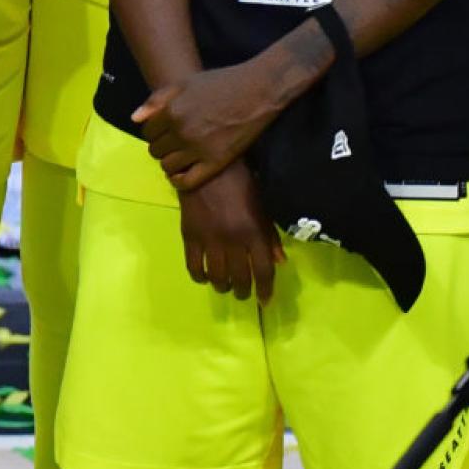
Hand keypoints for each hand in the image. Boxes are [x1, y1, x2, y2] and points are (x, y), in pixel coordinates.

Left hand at [135, 61, 283, 191]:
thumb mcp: (183, 84)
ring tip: (180, 156)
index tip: (163, 132)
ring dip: (170, 162)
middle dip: (161, 147)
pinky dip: (179, 181)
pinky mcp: (216, 162)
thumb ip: (156, 101)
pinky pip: (187, 182)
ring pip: (168, 166)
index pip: (147, 133)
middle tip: (173, 143)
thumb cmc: (220, 83)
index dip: (153, 133)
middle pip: (156, 151)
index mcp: (171, 112)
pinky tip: (183, 173)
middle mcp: (181, 133)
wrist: (257, 92)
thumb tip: (135, 119)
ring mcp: (198, 149)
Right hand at [177, 165, 283, 303]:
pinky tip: (204, 276)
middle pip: (240, 278)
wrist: (206, 167)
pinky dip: (199, 277)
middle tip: (242, 293)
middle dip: (243, 291)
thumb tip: (279, 262)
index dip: (265, 290)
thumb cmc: (241, 185)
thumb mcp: (262, 208)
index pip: (264, 271)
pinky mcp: (189, 235)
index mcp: (254, 232)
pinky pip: (193, 266)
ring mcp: (210, 239)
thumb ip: (270, 236)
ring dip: (222, 286)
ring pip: (217, 276)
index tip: (264, 301)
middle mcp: (233, 240)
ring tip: (224, 285)